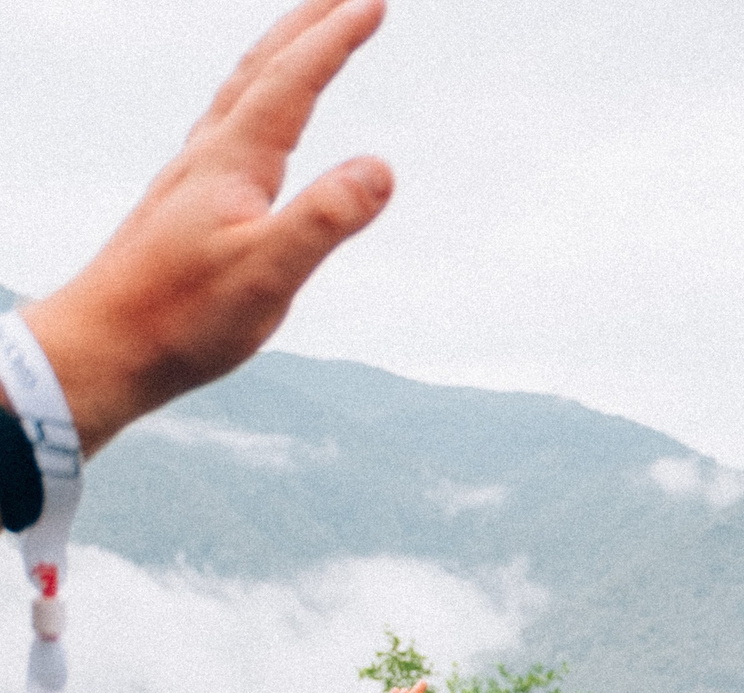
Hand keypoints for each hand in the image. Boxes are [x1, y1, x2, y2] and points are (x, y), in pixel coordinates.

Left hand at [12, 0, 393, 452]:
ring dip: (278, 55)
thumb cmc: (183, 319)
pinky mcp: (186, 203)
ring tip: (307, 35)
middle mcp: (207, 156)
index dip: (333, 40)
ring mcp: (192, 177)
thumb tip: (382, 167)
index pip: (291, 84)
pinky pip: (228, 124)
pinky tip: (256, 117)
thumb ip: (325, 219)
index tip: (372, 3)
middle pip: (259, 69)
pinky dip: (255, 97)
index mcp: (231, 163)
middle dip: (306, 26)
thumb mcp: (268, 275)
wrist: (103, 349)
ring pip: (240, 92)